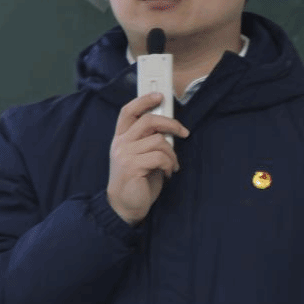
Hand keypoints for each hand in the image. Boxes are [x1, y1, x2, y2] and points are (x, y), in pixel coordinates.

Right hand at [107, 93, 189, 224]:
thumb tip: (169, 129)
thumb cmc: (137, 182)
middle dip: (170, 124)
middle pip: (147, 120)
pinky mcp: (132, 166)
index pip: (128, 111)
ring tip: (172, 165)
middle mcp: (120, 144)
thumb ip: (149, 140)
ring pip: (158, 141)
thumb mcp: (141, 156)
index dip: (144, 100)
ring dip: (172, 154)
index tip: (160, 96)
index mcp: (121, 138)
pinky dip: (169, 165)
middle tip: (183, 132)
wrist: (124, 207)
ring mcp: (125, 154)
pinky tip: (168, 173)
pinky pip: (160, 157)